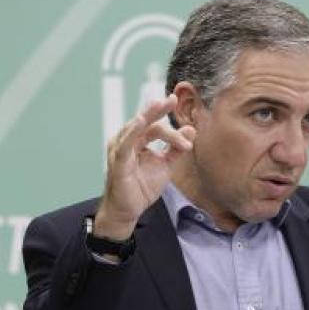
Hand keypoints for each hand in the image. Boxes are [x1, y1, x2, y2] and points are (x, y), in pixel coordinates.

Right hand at [95, 95, 195, 239]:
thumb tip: (191, 130)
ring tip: (160, 105)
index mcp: (138, 141)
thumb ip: (176, 149)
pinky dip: (133, 131)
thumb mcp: (165, 166)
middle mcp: (127, 141)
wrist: (128, 210)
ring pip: (136, 129)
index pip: (155, 126)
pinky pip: (125, 144)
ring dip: (149, 117)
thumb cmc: (141, 188)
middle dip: (158, 109)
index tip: (185, 121)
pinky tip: (141, 122)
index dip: (169, 122)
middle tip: (172, 99)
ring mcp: (120, 149)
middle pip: (145, 122)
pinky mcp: (117, 161)